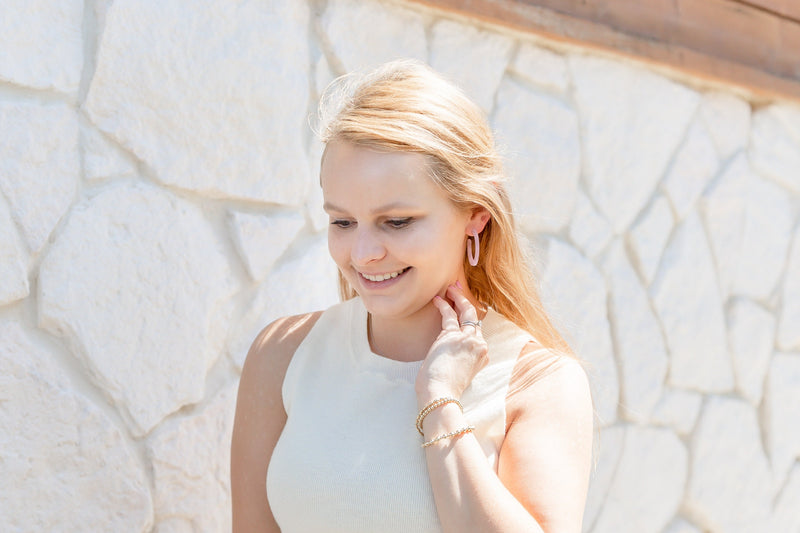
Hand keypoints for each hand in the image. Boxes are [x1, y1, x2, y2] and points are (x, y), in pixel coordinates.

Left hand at [415, 284, 488, 403]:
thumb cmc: (445, 390)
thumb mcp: (460, 375)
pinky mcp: (452, 336)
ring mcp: (468, 340)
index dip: (470, 321)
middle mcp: (479, 346)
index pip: (478, 334)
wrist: (441, 396)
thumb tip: (449, 357)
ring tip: (450, 288)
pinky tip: (437, 299)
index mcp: (482, 357)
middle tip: (458, 291)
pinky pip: (449, 315)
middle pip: (476, 319)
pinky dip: (443, 305)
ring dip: (458, 298)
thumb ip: (461, 362)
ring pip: (467, 312)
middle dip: (467, 303)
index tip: (463, 312)